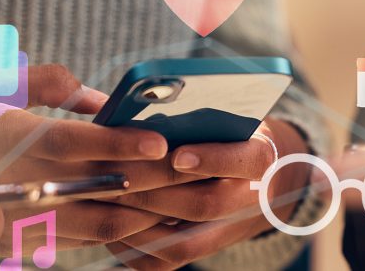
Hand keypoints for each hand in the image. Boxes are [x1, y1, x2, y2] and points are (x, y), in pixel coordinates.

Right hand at [0, 65, 207, 254]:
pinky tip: (171, 219)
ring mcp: (33, 219)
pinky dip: (136, 232)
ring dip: (161, 213)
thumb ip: (44, 83)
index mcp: (13, 141)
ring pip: (108, 225)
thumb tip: (99, 97)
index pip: (73, 145)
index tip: (161, 142)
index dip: (118, 145)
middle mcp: (26, 184)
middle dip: (165, 183)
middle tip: (211, 172)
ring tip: (207, 198)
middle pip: (106, 188)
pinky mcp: (36, 241)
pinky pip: (96, 241)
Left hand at [103, 118, 311, 269]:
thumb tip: (143, 108)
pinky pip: (164, 261)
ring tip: (103, 198)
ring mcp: (227, 233)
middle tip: (114, 175)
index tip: (177, 154)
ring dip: (138, 222)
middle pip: (205, 204)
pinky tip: (107, 224)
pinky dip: (132, 247)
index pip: (247, 160)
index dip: (212, 159)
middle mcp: (249, 201)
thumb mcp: (227, 116)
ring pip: (182, 242)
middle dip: (154, 190)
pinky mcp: (203, 252)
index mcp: (261, 158)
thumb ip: (198, 114)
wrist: (258, 181)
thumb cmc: (228, 135)